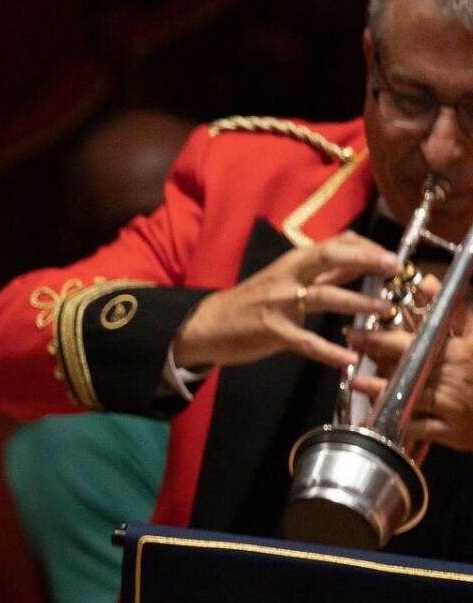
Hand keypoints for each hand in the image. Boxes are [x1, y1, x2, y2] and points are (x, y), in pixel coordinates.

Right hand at [170, 231, 401, 369]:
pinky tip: (349, 360)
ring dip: (359, 302)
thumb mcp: (285, 280)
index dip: (368, 247)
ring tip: (386, 309)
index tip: (393, 257)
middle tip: (396, 267)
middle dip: (367, 259)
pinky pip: (306, 342)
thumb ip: (321, 273)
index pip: (336, 243)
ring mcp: (279, 303)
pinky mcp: (272, 331)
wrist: (206, 326)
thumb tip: (359, 262)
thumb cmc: (250, 302)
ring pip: (325, 297)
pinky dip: (330, 352)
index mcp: (293, 262)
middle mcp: (287, 277)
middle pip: (332, 256)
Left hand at [345, 322, 472, 452]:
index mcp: (465, 349)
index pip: (427, 331)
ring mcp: (454, 404)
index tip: (370, 315)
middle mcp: (458, 374)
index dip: (393, 325)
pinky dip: (396, 422)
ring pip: (410, 392)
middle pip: (413, 358)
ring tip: (356, 380)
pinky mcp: (451, 431)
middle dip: (379, 346)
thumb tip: (428, 281)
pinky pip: (417, 427)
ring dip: (379, 387)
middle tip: (354, 338)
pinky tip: (376, 416)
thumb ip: (453, 312)